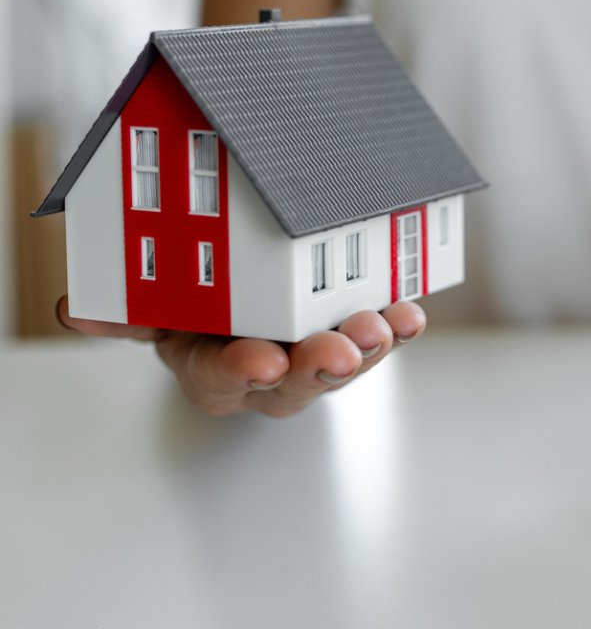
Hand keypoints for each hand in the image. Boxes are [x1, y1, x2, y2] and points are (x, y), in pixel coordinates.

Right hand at [55, 296, 425, 416]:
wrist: (246, 316)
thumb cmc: (201, 318)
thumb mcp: (159, 316)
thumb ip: (130, 313)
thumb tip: (78, 310)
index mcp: (214, 371)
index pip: (223, 378)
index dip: (241, 370)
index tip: (260, 360)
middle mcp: (270, 376)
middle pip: (296, 381)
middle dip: (320, 366)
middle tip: (340, 351)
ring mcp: (316, 360)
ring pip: (344, 362)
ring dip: (368, 346)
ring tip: (384, 327)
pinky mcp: (356, 339)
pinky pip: (380, 339)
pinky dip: (398, 328)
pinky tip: (410, 316)